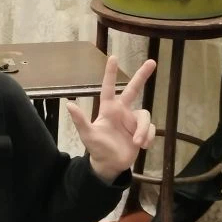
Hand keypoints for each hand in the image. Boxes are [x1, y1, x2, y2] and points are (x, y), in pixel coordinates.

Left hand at [66, 56, 155, 183]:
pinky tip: (142, 146)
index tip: (113, 56)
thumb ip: (80, 120)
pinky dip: (148, 137)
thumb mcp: (87, 135)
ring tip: (137, 143)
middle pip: (134, 89)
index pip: (109, 87)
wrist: (110, 164)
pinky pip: (151, 129)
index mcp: (109, 109)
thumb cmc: (96, 147)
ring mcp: (133, 121)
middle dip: (142, 75)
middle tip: (152, 61)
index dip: (110, 73)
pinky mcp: (142, 131)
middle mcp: (123, 111)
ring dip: (143, 130)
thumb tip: (69, 104)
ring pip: (145, 116)